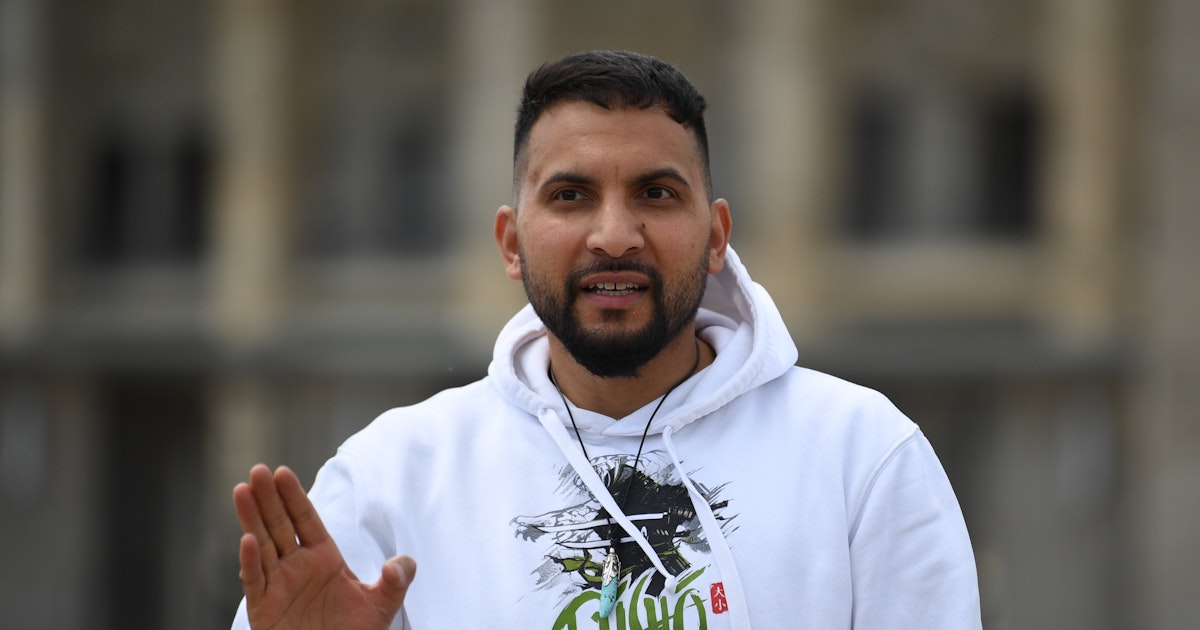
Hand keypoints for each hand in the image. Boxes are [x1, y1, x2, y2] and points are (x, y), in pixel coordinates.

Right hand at [233, 464, 416, 628]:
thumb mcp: (381, 606)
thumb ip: (396, 581)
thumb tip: (402, 563)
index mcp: (323, 557)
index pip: (306, 519)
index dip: (294, 496)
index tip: (282, 472)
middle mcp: (297, 566)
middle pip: (280, 525)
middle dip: (268, 498)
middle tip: (258, 470)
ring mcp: (278, 585)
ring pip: (261, 545)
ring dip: (251, 519)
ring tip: (242, 490)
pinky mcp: (263, 608)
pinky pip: (255, 580)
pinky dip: (250, 561)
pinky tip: (247, 539)